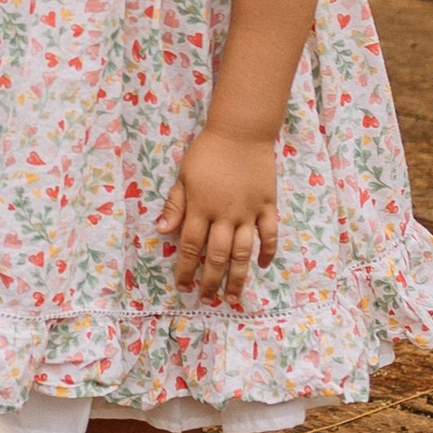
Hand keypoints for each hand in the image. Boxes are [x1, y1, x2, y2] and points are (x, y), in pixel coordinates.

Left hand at [157, 124, 278, 302]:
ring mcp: (248, 212)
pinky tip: (262, 266)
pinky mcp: (267, 206)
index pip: (191, 246)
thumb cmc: (206, 153)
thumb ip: (175, 205)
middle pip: (217, 256)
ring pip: (244, 252)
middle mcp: (225, 214)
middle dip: (211, 281)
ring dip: (239, 277)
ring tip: (234, 296)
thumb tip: (162, 231)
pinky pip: (270, 234)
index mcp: (200, 207)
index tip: (183, 285)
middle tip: (207, 299)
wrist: (240, 133)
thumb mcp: (183, 176)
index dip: (186, 268)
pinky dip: (268, 252)